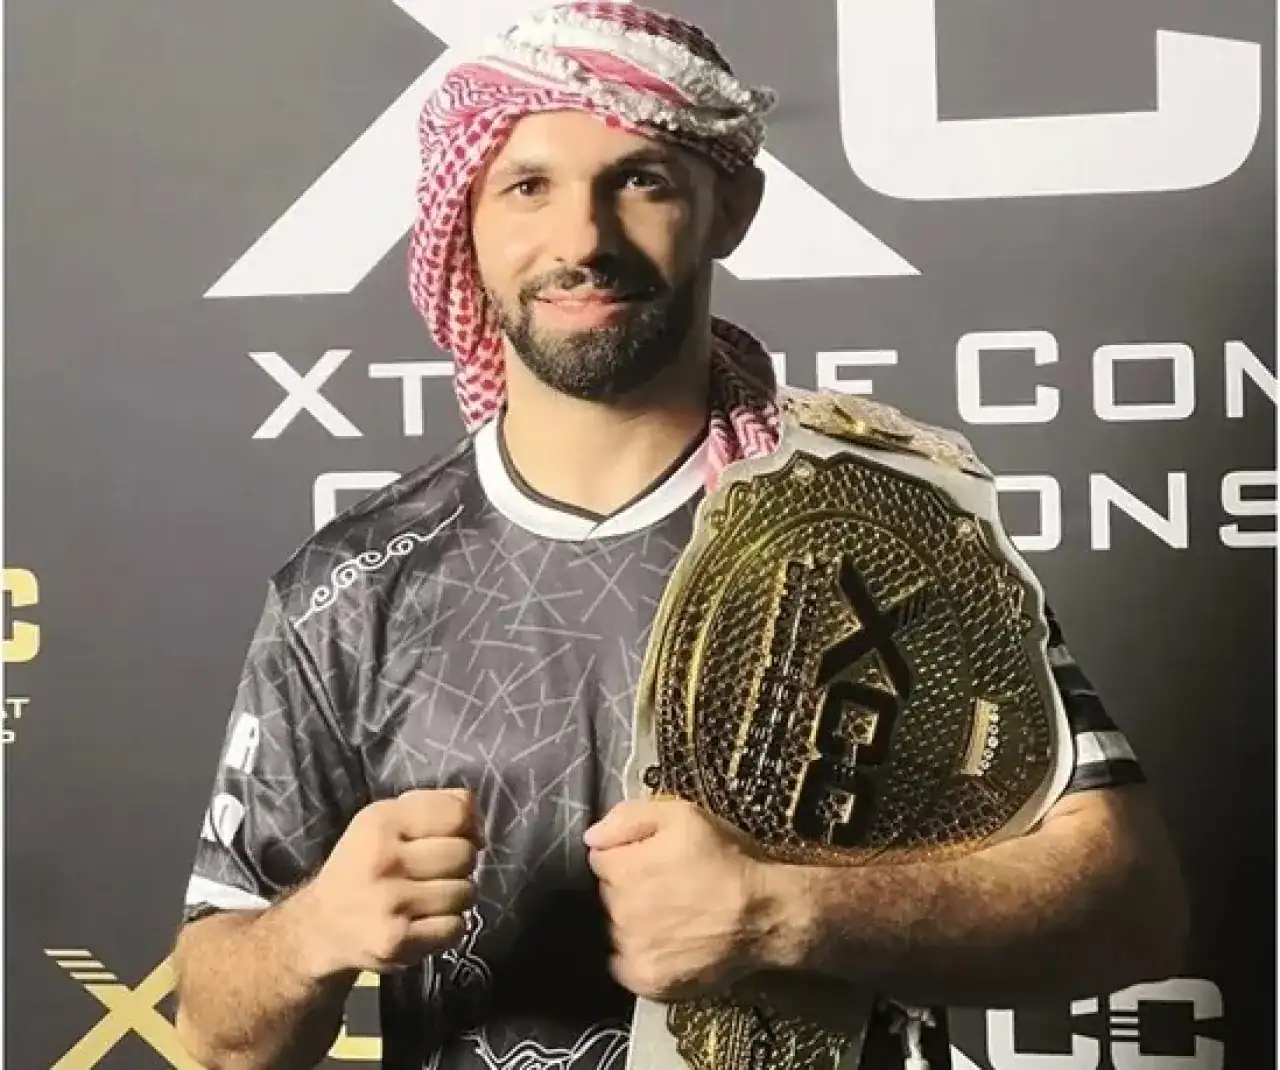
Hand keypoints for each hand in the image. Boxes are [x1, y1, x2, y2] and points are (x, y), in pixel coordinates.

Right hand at [296, 788, 483, 977]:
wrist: (321, 926)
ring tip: (431, 898)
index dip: (470, 825)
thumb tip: (479, 826)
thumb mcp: (387, 821)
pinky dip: (450, 927)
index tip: (463, 836)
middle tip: (438, 872)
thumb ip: (435, 807)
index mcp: (381, 820)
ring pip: (466, 893)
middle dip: (462, 864)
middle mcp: (382, 859)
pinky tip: (426, 922)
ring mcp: (389, 902)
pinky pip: (456, 928)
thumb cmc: (365, 865)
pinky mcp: (395, 941)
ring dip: (458, 897)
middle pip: (465, 855)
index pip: (457, 813)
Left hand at [584, 797, 774, 1001]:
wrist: (764, 914)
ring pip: (615, 928)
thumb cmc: (726, 860)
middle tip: (666, 885)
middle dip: (628, 886)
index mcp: (622, 869)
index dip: (626, 855)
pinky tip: (665, 942)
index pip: (600, 859)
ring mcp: (632, 949)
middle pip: (607, 894)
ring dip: (632, 920)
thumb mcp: (682, 816)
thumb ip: (628, 818)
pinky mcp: (646, 980)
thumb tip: (590, 837)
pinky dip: (638, 953)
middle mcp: (620, 911)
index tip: (651, 858)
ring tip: (671, 914)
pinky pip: (624, 963)